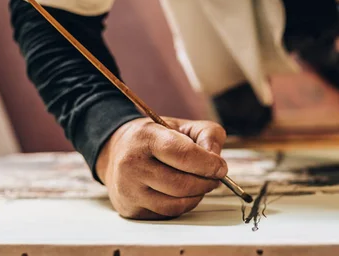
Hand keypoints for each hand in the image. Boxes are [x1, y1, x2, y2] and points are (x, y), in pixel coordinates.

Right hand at [96, 117, 227, 219]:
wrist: (116, 152)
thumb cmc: (155, 138)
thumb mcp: (180, 125)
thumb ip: (207, 134)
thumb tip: (217, 160)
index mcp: (145, 137)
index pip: (183, 154)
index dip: (208, 163)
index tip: (221, 168)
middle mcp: (132, 164)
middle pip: (182, 183)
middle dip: (206, 182)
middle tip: (216, 177)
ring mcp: (128, 189)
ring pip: (176, 203)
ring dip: (197, 196)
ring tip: (201, 184)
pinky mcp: (130, 209)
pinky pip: (167, 214)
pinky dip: (183, 205)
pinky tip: (185, 193)